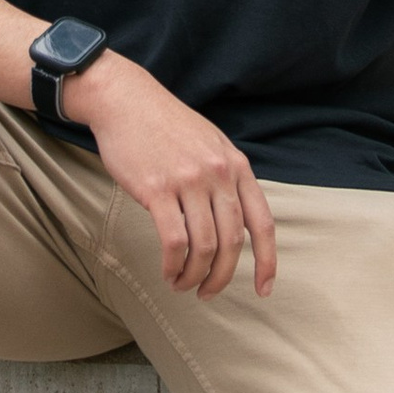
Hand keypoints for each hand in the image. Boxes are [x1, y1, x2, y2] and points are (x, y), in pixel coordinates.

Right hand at [62, 54, 277, 298]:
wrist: (126, 99)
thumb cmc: (166, 126)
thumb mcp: (211, 144)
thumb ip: (227, 178)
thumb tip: (235, 220)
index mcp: (237, 166)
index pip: (263, 223)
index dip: (267, 261)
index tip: (264, 289)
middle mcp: (219, 174)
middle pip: (233, 242)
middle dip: (222, 277)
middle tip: (208, 293)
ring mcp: (189, 181)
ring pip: (204, 246)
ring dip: (195, 276)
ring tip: (182, 285)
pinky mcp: (157, 189)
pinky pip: (174, 240)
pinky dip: (173, 265)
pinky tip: (167, 272)